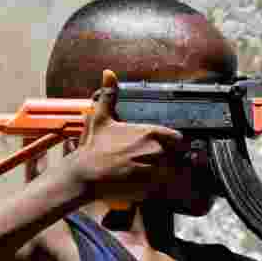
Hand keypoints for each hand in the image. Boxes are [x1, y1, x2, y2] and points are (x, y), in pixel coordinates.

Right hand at [67, 69, 186, 203]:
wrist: (85, 174)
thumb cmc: (94, 147)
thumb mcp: (102, 117)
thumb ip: (110, 95)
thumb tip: (108, 73)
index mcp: (149, 132)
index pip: (177, 137)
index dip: (172, 142)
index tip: (164, 147)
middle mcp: (156, 150)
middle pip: (175, 155)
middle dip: (167, 158)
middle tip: (148, 162)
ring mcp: (155, 169)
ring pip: (171, 171)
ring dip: (164, 173)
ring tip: (144, 174)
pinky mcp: (151, 187)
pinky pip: (164, 187)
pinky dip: (158, 187)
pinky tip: (142, 184)